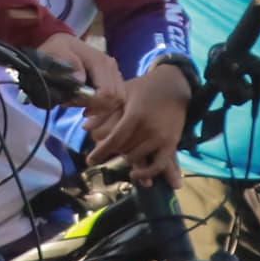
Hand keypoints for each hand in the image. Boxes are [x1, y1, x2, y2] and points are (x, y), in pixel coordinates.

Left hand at [36, 30, 123, 98]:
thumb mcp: (57, 51)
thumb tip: (80, 79)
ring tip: (78, 102)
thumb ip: (68, 63)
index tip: (71, 101)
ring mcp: (114, 72)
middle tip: (73, 102)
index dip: (91, 102)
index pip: (106, 92)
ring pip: (118, 101)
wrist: (61, 45)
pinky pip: (116, 100)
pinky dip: (102, 106)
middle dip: (95, 106)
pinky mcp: (113, 79)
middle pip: (115, 98)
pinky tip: (86, 104)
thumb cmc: (57, 49)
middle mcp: (111, 66)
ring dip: (99, 107)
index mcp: (100, 61)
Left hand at [87, 58, 192, 176]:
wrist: (174, 85)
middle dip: (111, 149)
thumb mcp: (122, 93)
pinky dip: (146, 173)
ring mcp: (161, 138)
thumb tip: (85, 127)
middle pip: (123, 149)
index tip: (90, 160)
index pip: (114, 139)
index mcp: (135, 115)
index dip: (100, 152)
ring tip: (120, 149)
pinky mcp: (171, 144)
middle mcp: (149, 129)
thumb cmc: (144, 88)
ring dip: (125, 156)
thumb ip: (103, 110)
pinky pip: (158, 165)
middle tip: (105, 145)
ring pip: (135, 157)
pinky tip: (135, 174)